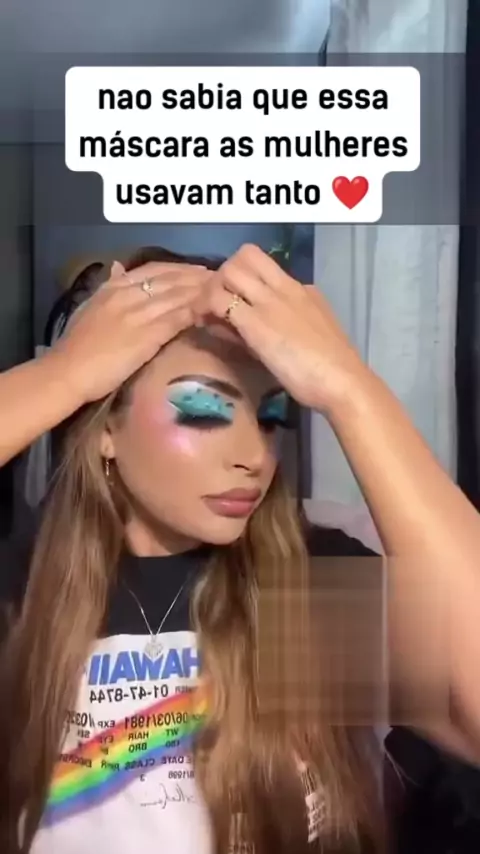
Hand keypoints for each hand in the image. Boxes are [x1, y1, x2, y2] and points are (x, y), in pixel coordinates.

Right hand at [50, 259, 209, 404]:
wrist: (68, 370)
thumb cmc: (77, 345)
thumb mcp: (91, 307)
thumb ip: (110, 287)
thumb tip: (119, 267)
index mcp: (114, 287)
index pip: (154, 269)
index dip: (180, 268)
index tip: (198, 270)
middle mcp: (128, 294)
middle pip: (171, 279)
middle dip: (196, 277)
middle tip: (219, 278)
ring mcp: (138, 314)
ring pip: (177, 296)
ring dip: (201, 293)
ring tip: (220, 292)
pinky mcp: (147, 335)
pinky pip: (176, 319)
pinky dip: (194, 313)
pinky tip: (208, 313)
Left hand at [203, 244, 365, 413]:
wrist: (343, 381)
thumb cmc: (330, 368)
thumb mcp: (310, 334)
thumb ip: (286, 323)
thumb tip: (259, 325)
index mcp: (301, 289)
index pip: (263, 264)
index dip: (242, 275)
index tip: (233, 298)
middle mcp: (285, 287)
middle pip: (246, 255)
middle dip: (223, 275)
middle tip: (215, 302)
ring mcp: (270, 302)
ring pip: (229, 271)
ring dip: (211, 289)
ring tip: (206, 314)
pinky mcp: (255, 323)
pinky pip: (220, 301)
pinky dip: (205, 308)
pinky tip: (203, 325)